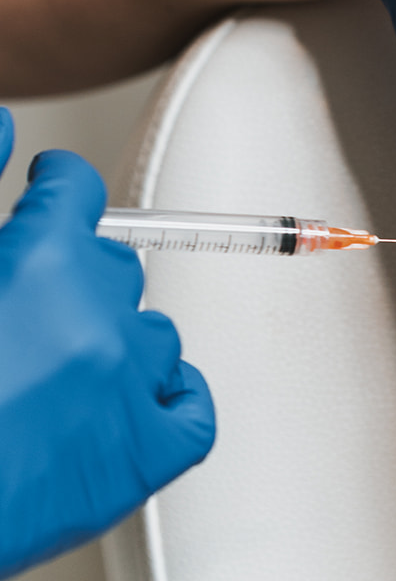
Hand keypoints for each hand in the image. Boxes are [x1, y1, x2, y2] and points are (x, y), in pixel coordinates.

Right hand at [0, 111, 215, 578]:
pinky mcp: (142, 460)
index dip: (58, 185)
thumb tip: (2, 121)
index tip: (51, 185)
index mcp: (43, 264)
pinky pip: (192, 413)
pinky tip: (146, 394)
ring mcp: (128, 390)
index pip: (75, 191)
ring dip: (117, 338)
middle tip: (34, 299)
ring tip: (68, 361)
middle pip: (114, 265)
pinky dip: (173, 398)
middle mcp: (98, 319)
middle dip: (77, 273)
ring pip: (153, 334)